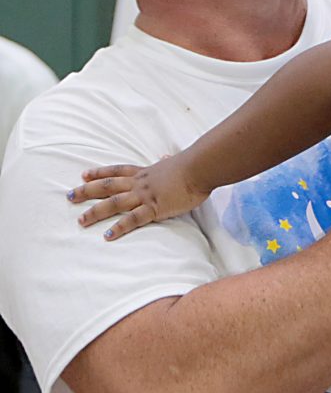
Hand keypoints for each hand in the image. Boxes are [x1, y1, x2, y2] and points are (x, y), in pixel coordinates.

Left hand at [67, 153, 208, 239]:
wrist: (198, 169)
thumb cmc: (190, 166)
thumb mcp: (173, 162)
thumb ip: (166, 162)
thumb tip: (166, 157)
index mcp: (144, 172)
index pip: (117, 171)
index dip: (100, 173)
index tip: (84, 174)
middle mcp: (139, 183)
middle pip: (107, 186)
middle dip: (87, 191)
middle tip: (70, 196)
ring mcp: (144, 195)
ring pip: (114, 203)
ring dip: (95, 212)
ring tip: (81, 221)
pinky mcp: (153, 208)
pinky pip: (132, 219)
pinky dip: (119, 227)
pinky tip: (107, 235)